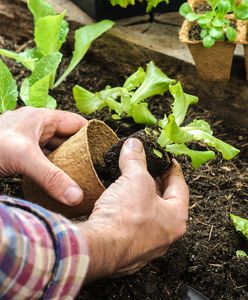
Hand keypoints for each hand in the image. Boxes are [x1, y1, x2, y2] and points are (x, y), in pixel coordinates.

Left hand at [0, 107, 87, 204]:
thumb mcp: (24, 159)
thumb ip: (52, 178)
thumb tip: (77, 197)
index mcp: (43, 118)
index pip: (77, 123)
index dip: (93, 134)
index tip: (105, 151)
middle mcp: (38, 127)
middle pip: (68, 137)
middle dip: (82, 151)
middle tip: (95, 168)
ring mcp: (29, 141)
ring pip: (56, 149)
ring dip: (67, 161)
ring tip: (82, 176)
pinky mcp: (21, 154)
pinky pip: (45, 160)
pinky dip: (53, 168)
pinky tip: (60, 180)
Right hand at [80, 138, 188, 281]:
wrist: (99, 248)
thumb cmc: (126, 217)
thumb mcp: (134, 179)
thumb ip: (136, 159)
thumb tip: (134, 145)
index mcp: (176, 218)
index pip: (180, 187)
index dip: (172, 169)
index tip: (166, 160)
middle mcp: (165, 235)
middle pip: (164, 202)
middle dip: (155, 183)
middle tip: (147, 169)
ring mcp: (146, 246)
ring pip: (147, 216)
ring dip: (140, 199)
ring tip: (130, 183)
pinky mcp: (128, 250)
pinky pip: (132, 227)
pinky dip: (127, 213)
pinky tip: (117, 204)